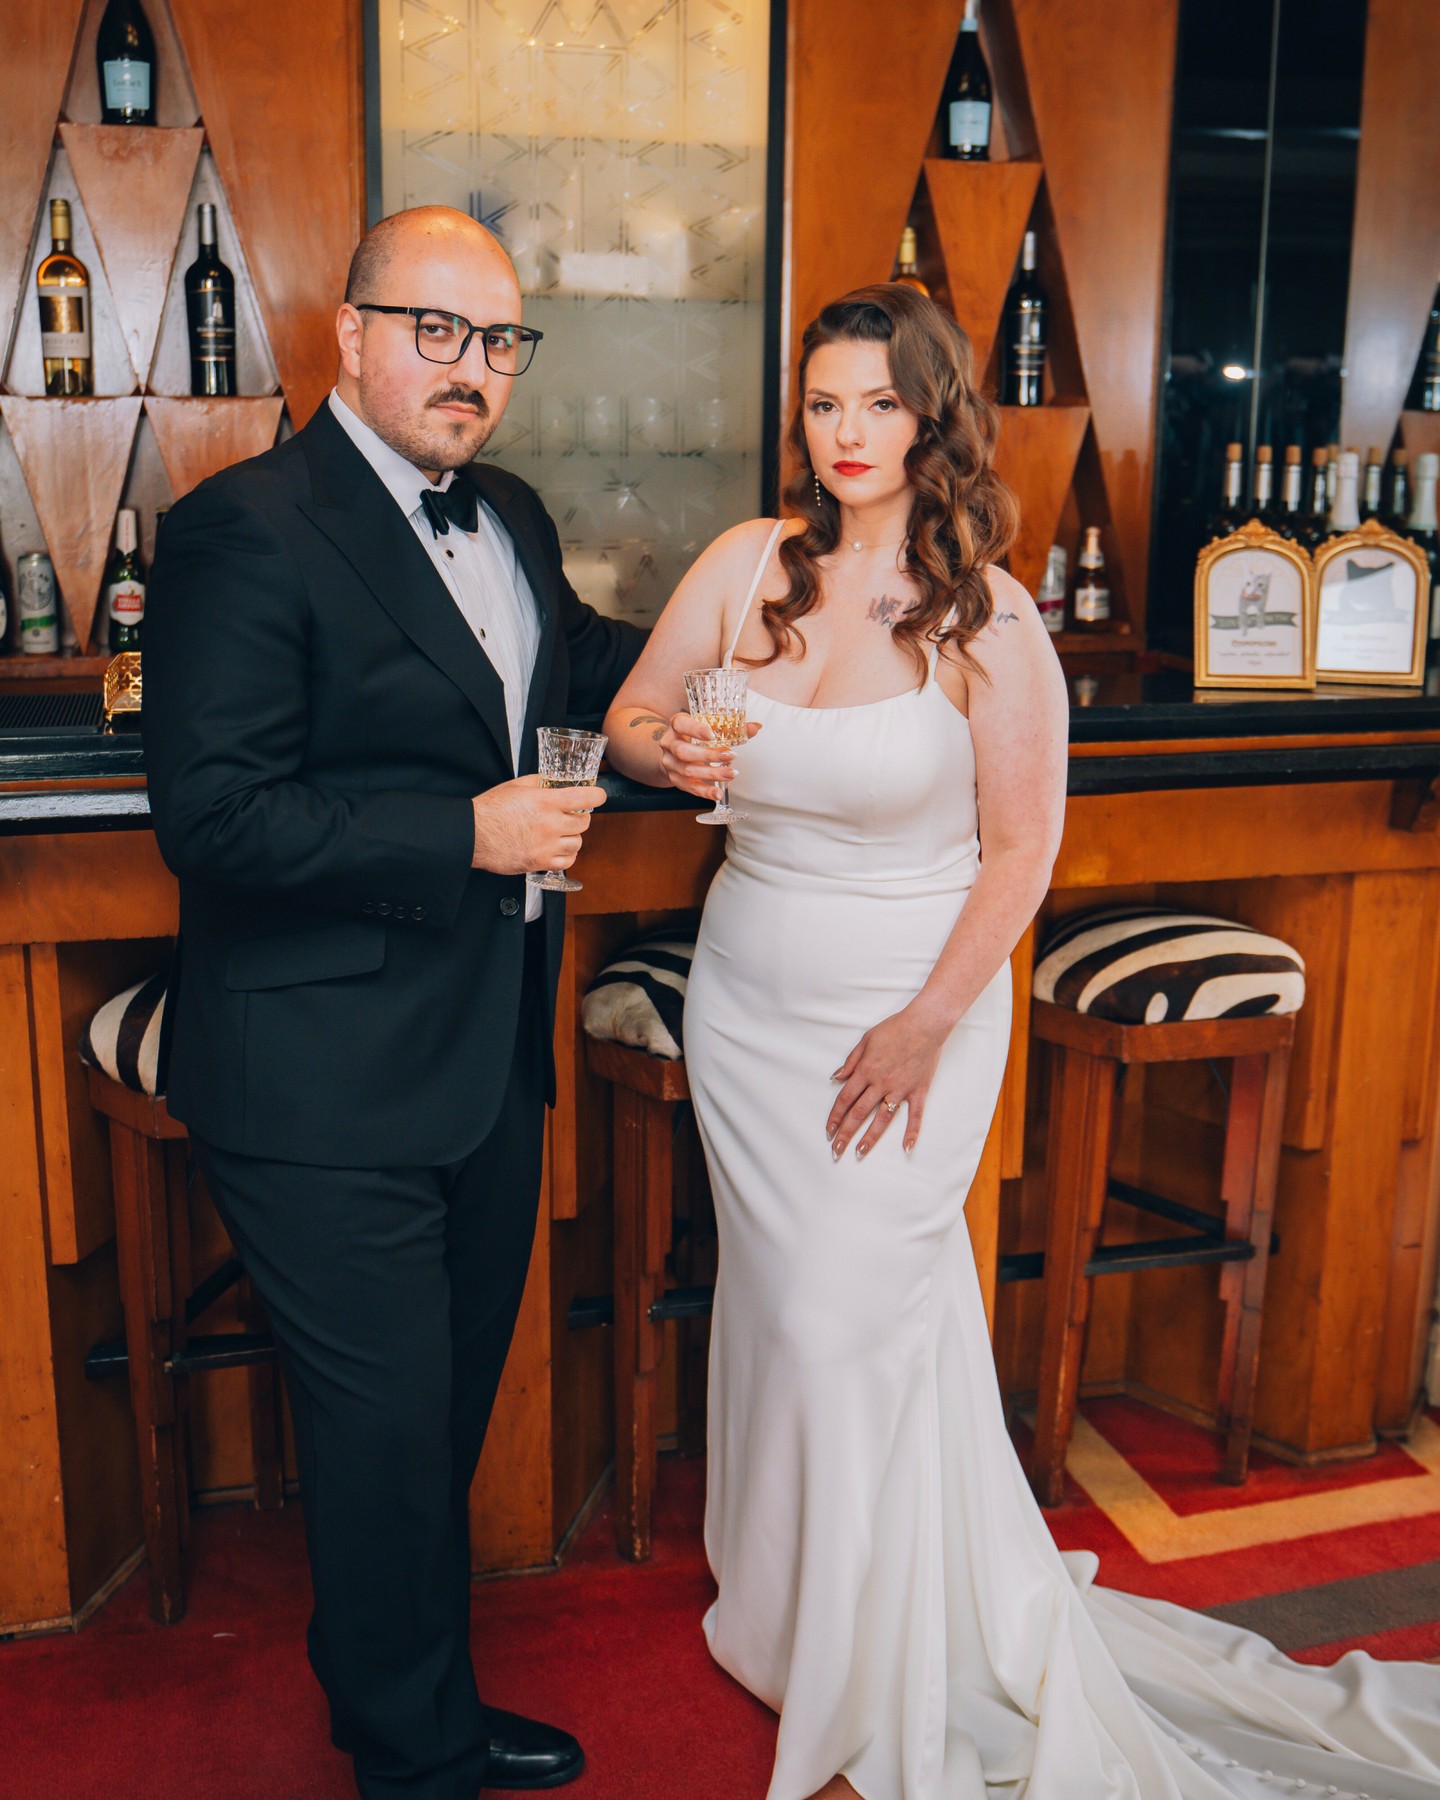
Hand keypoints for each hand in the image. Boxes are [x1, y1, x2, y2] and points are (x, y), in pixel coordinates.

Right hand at [470, 774, 605, 873]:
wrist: (473, 835)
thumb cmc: (490, 810)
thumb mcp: (516, 786)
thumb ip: (539, 783)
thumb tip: (553, 782)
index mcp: (545, 801)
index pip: (584, 798)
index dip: (597, 795)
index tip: (599, 796)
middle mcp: (550, 824)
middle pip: (584, 822)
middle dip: (581, 817)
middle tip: (572, 816)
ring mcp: (546, 845)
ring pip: (578, 843)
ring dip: (573, 837)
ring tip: (562, 833)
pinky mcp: (539, 862)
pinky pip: (567, 862)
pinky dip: (567, 855)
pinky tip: (558, 849)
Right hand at [657, 712, 761, 801]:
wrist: (673, 751)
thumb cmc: (694, 736)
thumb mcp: (707, 727)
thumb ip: (731, 728)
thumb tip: (756, 727)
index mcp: (676, 725)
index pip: (681, 724)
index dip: (695, 729)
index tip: (712, 735)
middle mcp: (669, 743)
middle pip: (684, 751)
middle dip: (709, 756)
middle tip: (731, 756)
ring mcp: (670, 763)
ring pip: (687, 771)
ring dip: (711, 774)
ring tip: (731, 774)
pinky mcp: (674, 779)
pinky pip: (688, 787)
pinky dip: (704, 791)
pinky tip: (717, 794)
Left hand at [826, 1002, 952, 1160]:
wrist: (925, 1024)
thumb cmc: (895, 1028)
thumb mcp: (866, 1040)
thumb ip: (851, 1061)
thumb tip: (836, 1077)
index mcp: (866, 1070)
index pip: (845, 1099)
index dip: (835, 1116)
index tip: (828, 1130)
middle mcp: (881, 1083)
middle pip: (859, 1113)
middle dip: (845, 1133)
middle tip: (836, 1150)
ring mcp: (900, 1089)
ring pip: (882, 1119)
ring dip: (870, 1137)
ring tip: (860, 1152)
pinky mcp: (918, 1091)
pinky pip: (915, 1116)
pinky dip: (912, 1132)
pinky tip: (907, 1148)